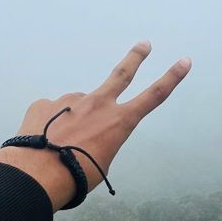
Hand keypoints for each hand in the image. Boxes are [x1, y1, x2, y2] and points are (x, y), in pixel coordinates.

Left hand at [0, 42, 190, 209]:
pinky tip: (42, 141)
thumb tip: (85, 128)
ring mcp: (69, 101)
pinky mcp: (44, 104)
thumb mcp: (101, 162)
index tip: (184, 61)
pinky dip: (48, 126)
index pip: (154, 96)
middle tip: (144, 44)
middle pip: (122, 74)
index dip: (172, 78)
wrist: (38, 174)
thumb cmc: (76, 176)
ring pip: (76, 107)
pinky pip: (50, 115)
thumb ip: (100, 140)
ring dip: (73, 121)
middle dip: (136, 57)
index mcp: (118, 121)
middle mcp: (97, 104)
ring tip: (60, 144)